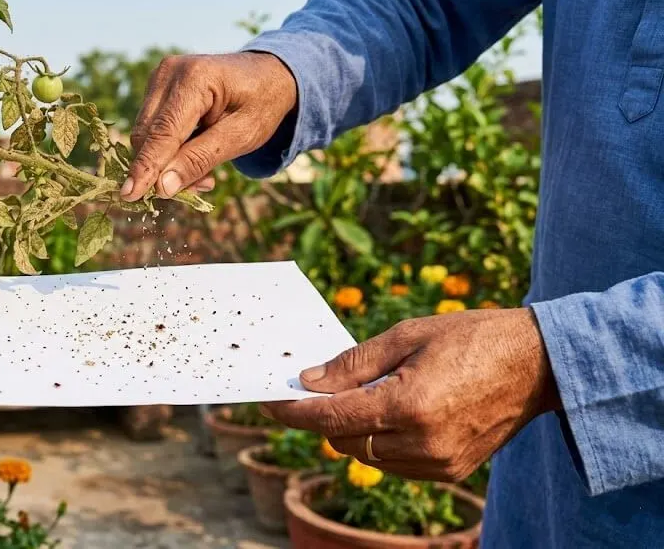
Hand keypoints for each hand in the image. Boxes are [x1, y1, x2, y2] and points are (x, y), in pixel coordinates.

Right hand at [120, 52, 296, 200]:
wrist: (267, 75)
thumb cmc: (261, 104)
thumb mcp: (241, 137)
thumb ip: (200, 159)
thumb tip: (162, 188)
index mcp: (195, 78)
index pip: (162, 132)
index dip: (146, 166)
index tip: (130, 195)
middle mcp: (170, 72)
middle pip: (146, 134)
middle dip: (161, 169)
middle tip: (200, 187)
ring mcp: (160, 77)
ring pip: (145, 134)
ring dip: (166, 162)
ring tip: (206, 173)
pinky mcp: (157, 87)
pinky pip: (151, 128)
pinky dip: (167, 150)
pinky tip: (195, 155)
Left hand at [262, 308, 561, 481]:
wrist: (539, 363)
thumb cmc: (472, 337)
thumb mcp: (406, 335)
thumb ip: (353, 364)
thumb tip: (308, 383)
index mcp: (410, 406)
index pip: (331, 418)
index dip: (294, 411)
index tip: (269, 401)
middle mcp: (422, 443)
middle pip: (343, 440)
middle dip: (326, 415)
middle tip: (323, 386)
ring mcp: (438, 463)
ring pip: (366, 456)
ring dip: (354, 429)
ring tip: (371, 393)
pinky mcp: (450, 471)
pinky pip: (394, 463)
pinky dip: (381, 442)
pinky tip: (395, 412)